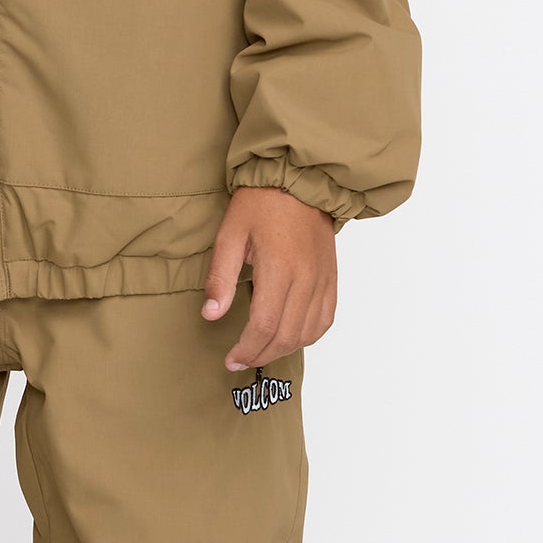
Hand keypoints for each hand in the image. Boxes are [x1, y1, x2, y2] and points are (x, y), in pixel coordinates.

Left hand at [201, 188, 336, 370]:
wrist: (300, 181)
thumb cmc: (261, 204)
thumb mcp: (230, 235)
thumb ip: (220, 277)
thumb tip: (210, 314)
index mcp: (279, 268)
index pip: (263, 325)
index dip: (246, 348)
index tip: (230, 358)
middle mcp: (306, 279)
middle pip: (286, 335)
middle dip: (260, 354)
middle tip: (240, 360)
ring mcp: (322, 280)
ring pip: (307, 333)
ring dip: (283, 350)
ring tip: (260, 352)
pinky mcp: (331, 279)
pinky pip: (325, 320)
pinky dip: (308, 336)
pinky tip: (290, 339)